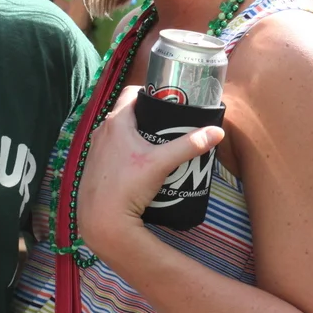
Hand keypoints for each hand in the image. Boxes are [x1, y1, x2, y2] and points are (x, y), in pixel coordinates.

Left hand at [74, 87, 224, 260]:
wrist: (102, 220)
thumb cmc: (128, 186)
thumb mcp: (162, 163)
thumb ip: (189, 146)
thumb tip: (217, 132)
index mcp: (115, 122)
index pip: (132, 93)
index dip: (151, 92)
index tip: (169, 101)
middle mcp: (102, 131)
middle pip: (128, 114)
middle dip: (149, 116)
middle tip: (170, 124)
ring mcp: (96, 150)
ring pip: (120, 133)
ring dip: (137, 135)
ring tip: (158, 144)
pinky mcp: (95, 167)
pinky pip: (113, 150)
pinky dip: (127, 150)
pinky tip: (140, 164)